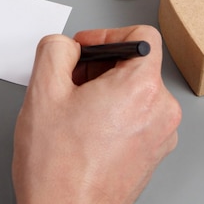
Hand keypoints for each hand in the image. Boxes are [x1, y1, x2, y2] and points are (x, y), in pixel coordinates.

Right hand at [12, 25, 180, 203]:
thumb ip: (55, 50)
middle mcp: (160, 110)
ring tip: (74, 114)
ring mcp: (160, 135)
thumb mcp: (42, 91)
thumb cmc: (58, 168)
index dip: (106, 34)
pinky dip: (112, 114)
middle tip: (68, 85)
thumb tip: (66, 45)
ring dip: (103, 91)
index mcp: (141, 88)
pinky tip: (85, 132)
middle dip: (98, 67)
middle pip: (134, 65)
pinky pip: (135, 116)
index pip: (141, 35)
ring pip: (133, 91)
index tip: (85, 49)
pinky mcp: (152, 153)